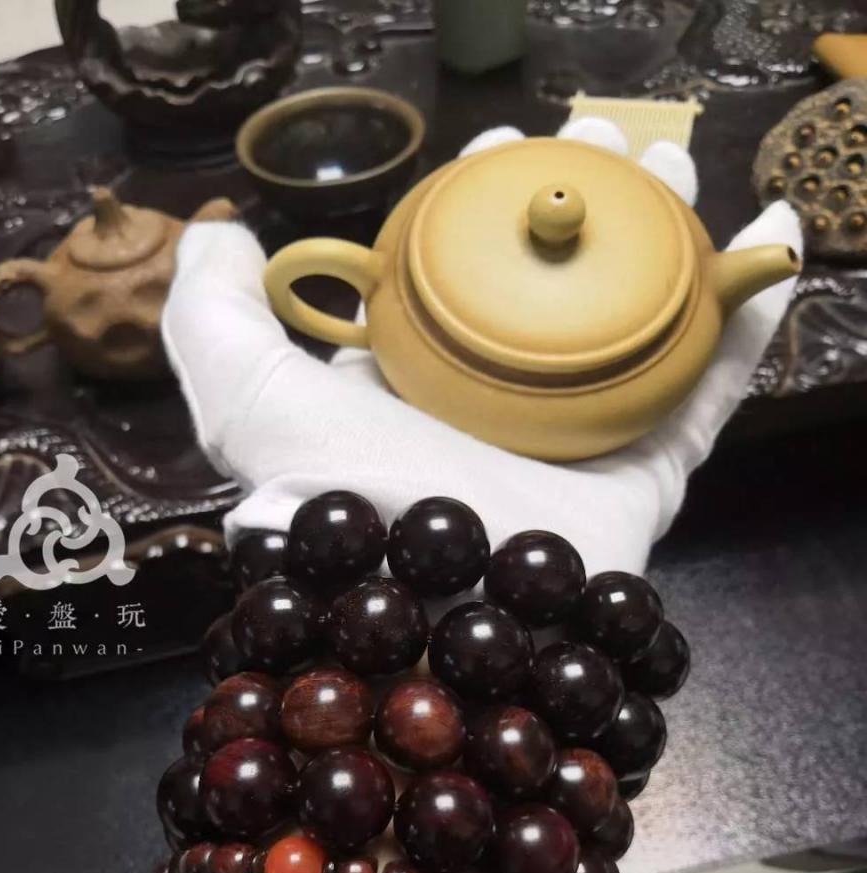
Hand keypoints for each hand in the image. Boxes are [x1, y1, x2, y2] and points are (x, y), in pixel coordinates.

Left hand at [162, 120, 801, 574]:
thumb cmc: (338, 501)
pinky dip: (743, 327)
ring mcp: (571, 454)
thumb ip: (211, 318)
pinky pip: (703, 395)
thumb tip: (223, 242)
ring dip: (666, 245)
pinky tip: (768, 251)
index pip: (452, 285)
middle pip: (553, 297)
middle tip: (607, 146)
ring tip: (675, 175)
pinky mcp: (639, 489)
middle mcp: (492, 422)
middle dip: (583, 212)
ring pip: (634, 331)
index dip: (476, 210)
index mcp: (411, 395)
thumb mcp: (245, 398)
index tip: (492, 157)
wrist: (428, 619)